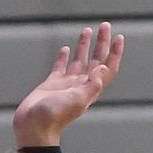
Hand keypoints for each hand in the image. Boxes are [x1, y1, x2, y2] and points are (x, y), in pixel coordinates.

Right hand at [13, 23, 123, 146]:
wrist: (34, 126)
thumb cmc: (55, 115)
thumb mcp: (76, 100)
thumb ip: (91, 86)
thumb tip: (102, 69)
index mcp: (89, 89)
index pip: (107, 68)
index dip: (115, 53)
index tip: (119, 37)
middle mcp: (80, 86)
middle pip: (95, 60)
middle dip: (101, 43)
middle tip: (104, 25)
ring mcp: (66, 85)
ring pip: (79, 61)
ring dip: (84, 46)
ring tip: (87, 30)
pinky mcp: (51, 84)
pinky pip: (60, 67)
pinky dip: (63, 57)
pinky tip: (65, 48)